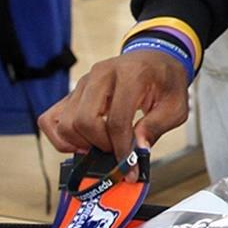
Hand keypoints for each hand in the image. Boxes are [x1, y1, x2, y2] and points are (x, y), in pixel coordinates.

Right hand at [39, 50, 189, 158]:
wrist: (156, 58)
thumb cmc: (165, 81)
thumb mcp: (176, 105)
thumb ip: (157, 127)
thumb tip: (138, 150)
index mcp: (131, 74)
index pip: (117, 120)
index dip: (121, 150)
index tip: (130, 169)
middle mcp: (101, 74)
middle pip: (84, 121)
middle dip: (100, 146)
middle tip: (116, 152)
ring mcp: (84, 81)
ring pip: (66, 122)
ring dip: (82, 144)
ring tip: (102, 146)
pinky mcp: (74, 91)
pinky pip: (51, 118)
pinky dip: (60, 137)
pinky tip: (80, 143)